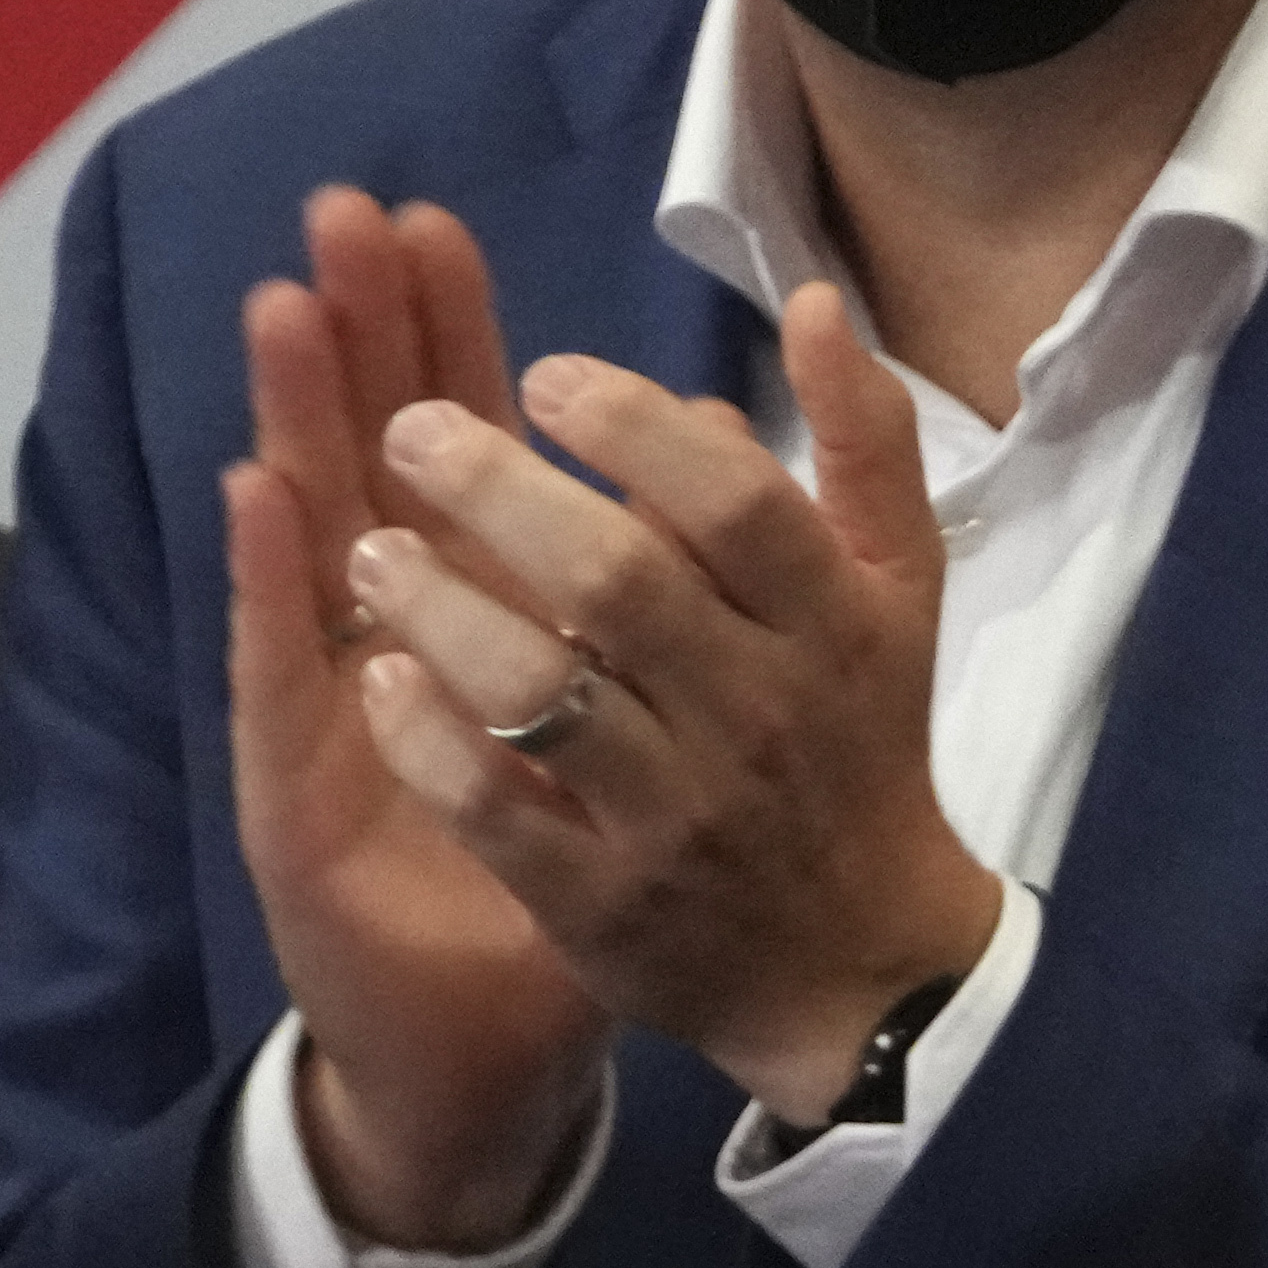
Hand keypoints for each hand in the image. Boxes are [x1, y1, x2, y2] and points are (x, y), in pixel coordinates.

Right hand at [220, 188, 610, 1247]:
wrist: (476, 1065)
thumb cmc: (566, 906)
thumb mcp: (632, 750)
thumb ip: (668, 621)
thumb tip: (723, 473)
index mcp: (476, 622)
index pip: (451, 446)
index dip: (439, 338)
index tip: (431, 224)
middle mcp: (391, 650)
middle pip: (367, 455)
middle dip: (364, 338)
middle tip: (341, 215)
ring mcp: (332, 716)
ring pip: (307, 539)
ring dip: (294, 420)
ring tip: (283, 307)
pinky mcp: (294, 795)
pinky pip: (281, 675)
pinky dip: (266, 584)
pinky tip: (251, 496)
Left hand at [347, 282, 1003, 1131]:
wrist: (857, 964)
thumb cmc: (857, 742)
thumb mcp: (898, 590)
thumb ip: (866, 441)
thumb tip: (818, 303)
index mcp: (830, 623)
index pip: (733, 501)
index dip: (630, 425)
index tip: (540, 376)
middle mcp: (755, 715)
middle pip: (616, 582)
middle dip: (498, 492)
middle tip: (411, 432)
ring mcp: (674, 818)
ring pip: (543, 694)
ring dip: (442, 607)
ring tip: (370, 548)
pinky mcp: (603, 907)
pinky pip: (499, 815)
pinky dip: (432, 744)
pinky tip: (382, 680)